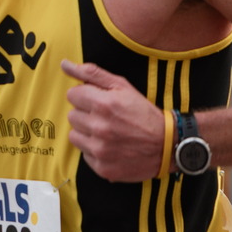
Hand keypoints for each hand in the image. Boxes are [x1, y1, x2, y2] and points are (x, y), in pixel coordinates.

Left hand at [62, 60, 166, 180]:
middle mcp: (99, 127)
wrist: (166, 145)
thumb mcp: (122, 86)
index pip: (72, 95)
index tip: (98, 101)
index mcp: (104, 104)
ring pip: (74, 136)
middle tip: (105, 117)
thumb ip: (92, 74)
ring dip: (87, 133)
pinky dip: (94, 150)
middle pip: (72, 116)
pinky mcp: (101, 167)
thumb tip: (65, 64)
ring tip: (106, 132)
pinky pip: (84, 154)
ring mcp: (100, 149)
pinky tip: (110, 146)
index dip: (85, 96)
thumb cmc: (143, 113)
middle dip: (86, 114)